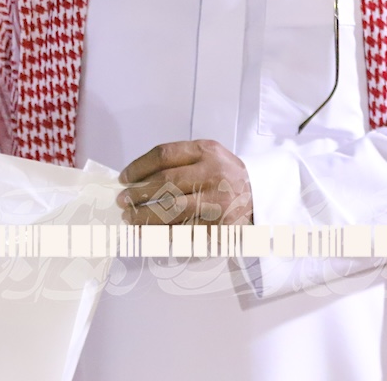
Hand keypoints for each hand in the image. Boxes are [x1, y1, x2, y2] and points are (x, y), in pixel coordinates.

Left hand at [117, 140, 252, 225]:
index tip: (123, 178)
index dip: (138, 167)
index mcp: (206, 151)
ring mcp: (218, 201)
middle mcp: (212, 174)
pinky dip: (163, 234)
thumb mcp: (208, 155)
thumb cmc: (226, 174)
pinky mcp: (222, 226)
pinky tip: (149, 235)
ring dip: (145, 216)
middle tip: (122, 201)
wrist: (265, 194)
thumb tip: (136, 178)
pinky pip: (186, 231)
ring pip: (173, 210)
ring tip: (130, 219)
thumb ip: (178, 161)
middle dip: (138, 193)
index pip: (163, 155)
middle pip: (165, 182)